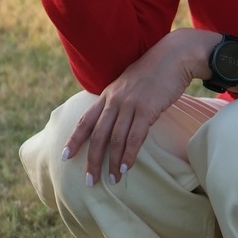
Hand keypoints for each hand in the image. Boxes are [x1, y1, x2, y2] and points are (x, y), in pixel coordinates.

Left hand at [63, 28, 220, 184]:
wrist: (173, 56)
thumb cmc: (153, 73)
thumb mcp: (128, 85)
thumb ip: (119, 101)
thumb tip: (114, 120)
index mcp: (107, 95)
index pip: (85, 120)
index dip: (74, 139)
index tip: (64, 156)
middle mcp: (114, 100)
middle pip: (98, 135)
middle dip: (92, 160)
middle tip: (90, 181)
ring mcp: (130, 104)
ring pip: (115, 139)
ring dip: (112, 162)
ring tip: (112, 180)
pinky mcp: (147, 109)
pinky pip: (135, 137)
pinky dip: (129, 154)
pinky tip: (126, 168)